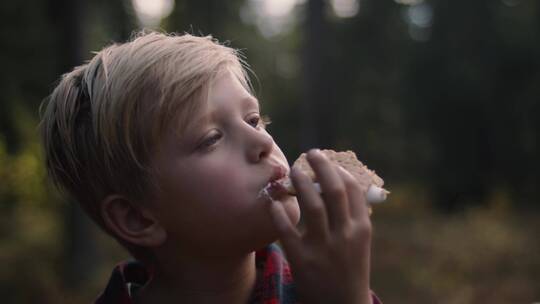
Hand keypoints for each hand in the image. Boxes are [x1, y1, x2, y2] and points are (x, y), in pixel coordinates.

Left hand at [269, 149, 372, 303]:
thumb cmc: (348, 268)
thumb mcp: (358, 243)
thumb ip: (350, 216)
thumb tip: (336, 182)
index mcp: (361, 229)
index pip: (353, 189)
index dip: (339, 170)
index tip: (328, 161)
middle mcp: (345, 235)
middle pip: (333, 191)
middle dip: (322, 167)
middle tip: (310, 153)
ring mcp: (323, 248)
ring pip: (312, 205)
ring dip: (301, 183)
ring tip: (292, 172)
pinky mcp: (302, 260)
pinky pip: (287, 229)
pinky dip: (279, 212)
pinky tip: (273, 201)